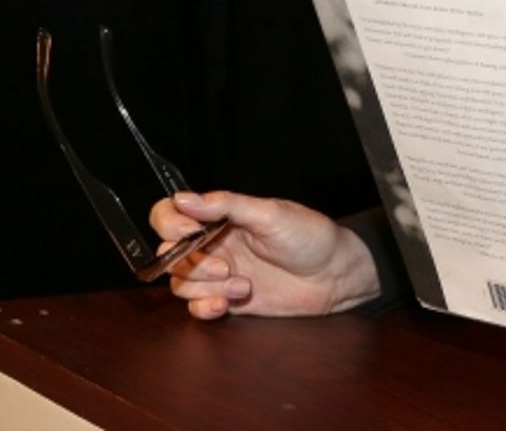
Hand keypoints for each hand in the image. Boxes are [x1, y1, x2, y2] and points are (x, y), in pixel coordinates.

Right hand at [150, 191, 380, 320]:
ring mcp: (219, 273)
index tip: (190, 232)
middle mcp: (215, 244)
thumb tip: (183, 198)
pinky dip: (204, 307)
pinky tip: (227, 303)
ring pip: (181, 282)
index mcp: (222, 217)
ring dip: (204, 286)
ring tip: (242, 284)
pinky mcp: (227, 299)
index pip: (171, 215)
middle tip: (224, 265)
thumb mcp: (270, 213)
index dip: (170, 224)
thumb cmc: (310, 236)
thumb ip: (227, 205)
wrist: (335, 274)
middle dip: (190, 262)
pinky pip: (195, 307)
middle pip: (169, 253)